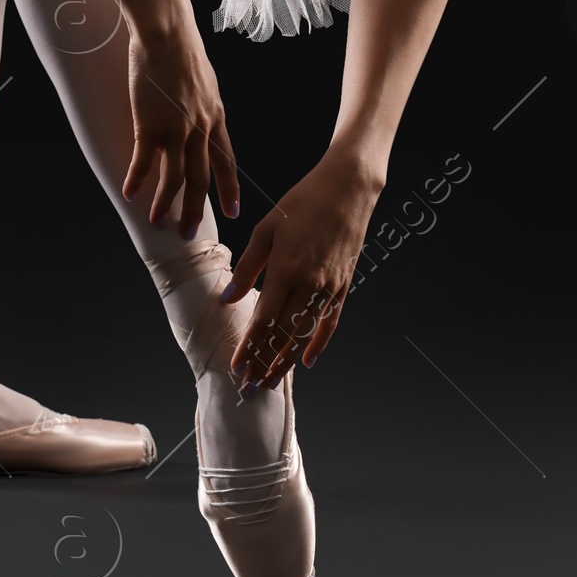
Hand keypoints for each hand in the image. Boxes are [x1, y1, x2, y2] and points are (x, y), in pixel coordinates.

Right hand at [122, 8, 238, 238]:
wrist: (167, 32)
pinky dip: (137, 180)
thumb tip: (202, 115)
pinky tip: (129, 194)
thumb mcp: (204, 82)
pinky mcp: (149, 122)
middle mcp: (200, 127)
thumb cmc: (182, 50)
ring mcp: (176, 126)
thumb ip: (204, 105)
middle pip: (201, 177)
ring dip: (166, 204)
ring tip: (158, 222)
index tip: (233, 211)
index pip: (227, 161)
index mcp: (215, 117)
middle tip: (191, 233)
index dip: (229, 189)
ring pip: (175, 177)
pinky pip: (144, 160)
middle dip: (197, 209)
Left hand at [223, 149, 380, 387]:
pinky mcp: (343, 286)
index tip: (236, 368)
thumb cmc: (302, 202)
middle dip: (264, 364)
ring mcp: (329, 287)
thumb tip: (229, 298)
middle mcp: (309, 284)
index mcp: (285, 269)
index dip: (249, 347)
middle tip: (249, 389)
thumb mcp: (267, 228)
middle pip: (283, 335)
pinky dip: (318, 345)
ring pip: (305, 335)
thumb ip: (248, 267)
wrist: (348, 188)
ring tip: (271, 382)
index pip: (263, 320)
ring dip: (287, 361)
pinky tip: (307, 362)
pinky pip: (330, 323)